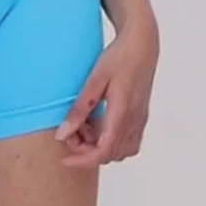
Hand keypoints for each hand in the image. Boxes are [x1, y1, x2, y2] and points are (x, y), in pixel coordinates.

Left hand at [55, 13, 158, 167]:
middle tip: (70, 130)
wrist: (143, 44)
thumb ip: (80, 108)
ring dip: (98, 146)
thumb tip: (62, 134)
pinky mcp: (140, 118)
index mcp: (122, 112)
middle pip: (110, 154)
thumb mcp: (95, 79)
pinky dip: (109, 140)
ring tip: (83, 123)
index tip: (65, 160)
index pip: (103, 151)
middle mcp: (134, 121)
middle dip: (87, 150)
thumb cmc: (119, 57)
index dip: (83, 160)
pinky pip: (126, 142)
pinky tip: (97, 122)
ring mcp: (140, 121)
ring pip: (119, 151)